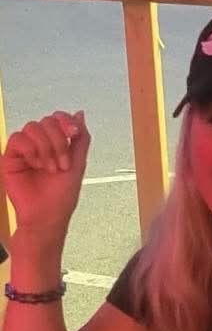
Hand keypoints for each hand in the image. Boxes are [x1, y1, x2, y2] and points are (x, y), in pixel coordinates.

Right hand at [0, 110, 90, 243]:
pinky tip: (36, 165)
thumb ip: (81, 139)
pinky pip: (18, 139)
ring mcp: (26, 150)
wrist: (47, 216)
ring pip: (33, 127)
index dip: (66, 121)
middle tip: (62, 164)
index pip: (57, 119)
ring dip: (46, 148)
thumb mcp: (78, 165)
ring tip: (50, 168)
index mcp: (56, 145)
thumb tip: (80, 114)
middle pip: (47, 121)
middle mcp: (40, 145)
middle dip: (59, 142)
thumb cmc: (61, 197)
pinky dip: (31, 150)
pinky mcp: (11, 156)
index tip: (74, 133)